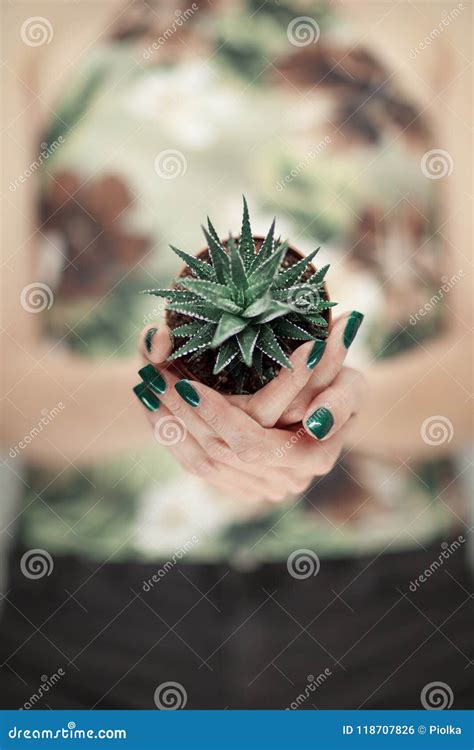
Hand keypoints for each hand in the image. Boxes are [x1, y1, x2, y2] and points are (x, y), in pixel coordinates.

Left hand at [133, 314, 364, 501]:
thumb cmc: (344, 390)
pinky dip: (172, 436)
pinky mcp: (240, 483)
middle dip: (182, 413)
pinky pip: (196, 465)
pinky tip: (152, 406)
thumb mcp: (351, 385)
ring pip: (201, 461)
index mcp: (310, 458)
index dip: (217, 415)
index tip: (187, 383)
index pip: (250, 442)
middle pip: (218, 451)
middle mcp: (282, 481)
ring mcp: (259, 486)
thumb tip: (317, 413)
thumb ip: (340, 397)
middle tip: (152, 375)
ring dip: (169, 422)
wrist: (332, 416)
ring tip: (145, 384)